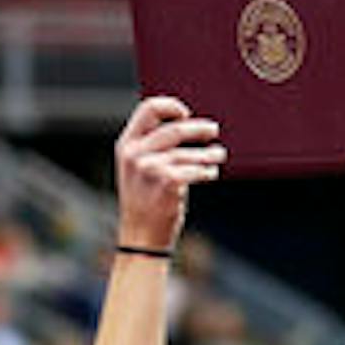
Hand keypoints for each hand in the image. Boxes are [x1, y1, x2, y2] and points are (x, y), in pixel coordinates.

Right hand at [114, 96, 224, 249]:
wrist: (141, 238)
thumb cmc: (144, 201)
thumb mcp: (138, 169)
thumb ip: (152, 147)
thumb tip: (185, 126)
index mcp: (126, 145)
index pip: (148, 109)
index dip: (171, 107)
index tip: (186, 114)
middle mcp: (135, 154)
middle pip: (175, 129)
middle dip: (199, 129)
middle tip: (213, 130)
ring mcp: (150, 169)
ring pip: (188, 153)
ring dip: (208, 153)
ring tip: (219, 155)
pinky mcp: (167, 184)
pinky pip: (194, 170)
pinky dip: (206, 171)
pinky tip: (212, 172)